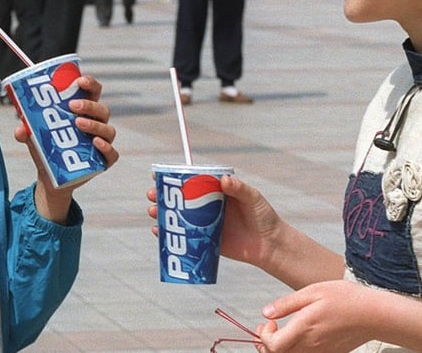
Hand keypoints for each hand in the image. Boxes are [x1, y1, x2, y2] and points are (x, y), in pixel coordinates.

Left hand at [16, 75, 118, 220]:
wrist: (51, 177)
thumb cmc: (47, 148)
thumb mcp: (34, 137)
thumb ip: (26, 130)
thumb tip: (20, 128)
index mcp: (84, 111)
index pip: (93, 92)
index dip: (90, 83)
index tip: (79, 81)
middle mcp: (97, 124)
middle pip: (102, 109)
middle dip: (89, 105)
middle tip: (72, 106)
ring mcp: (102, 142)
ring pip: (108, 129)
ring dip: (94, 124)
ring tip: (78, 124)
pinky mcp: (104, 161)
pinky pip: (112, 153)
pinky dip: (106, 147)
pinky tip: (95, 143)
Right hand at [147, 174, 281, 266]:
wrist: (269, 245)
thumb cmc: (263, 216)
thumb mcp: (252, 198)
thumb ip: (239, 188)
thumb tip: (224, 180)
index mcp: (215, 192)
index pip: (191, 182)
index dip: (174, 179)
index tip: (158, 176)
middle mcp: (206, 206)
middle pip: (179, 199)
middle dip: (162, 197)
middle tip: (151, 195)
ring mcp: (204, 224)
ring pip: (177, 217)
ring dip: (161, 214)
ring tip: (152, 212)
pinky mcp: (205, 241)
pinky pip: (183, 237)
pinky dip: (168, 235)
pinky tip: (158, 232)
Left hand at [255, 280, 373, 352]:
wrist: (374, 315)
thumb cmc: (346, 299)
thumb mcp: (313, 291)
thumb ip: (287, 304)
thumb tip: (266, 312)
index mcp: (304, 328)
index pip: (273, 346)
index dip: (264, 337)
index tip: (268, 323)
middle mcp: (310, 345)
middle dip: (266, 345)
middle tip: (268, 329)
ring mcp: (320, 352)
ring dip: (280, 348)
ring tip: (280, 332)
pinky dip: (294, 350)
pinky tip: (298, 336)